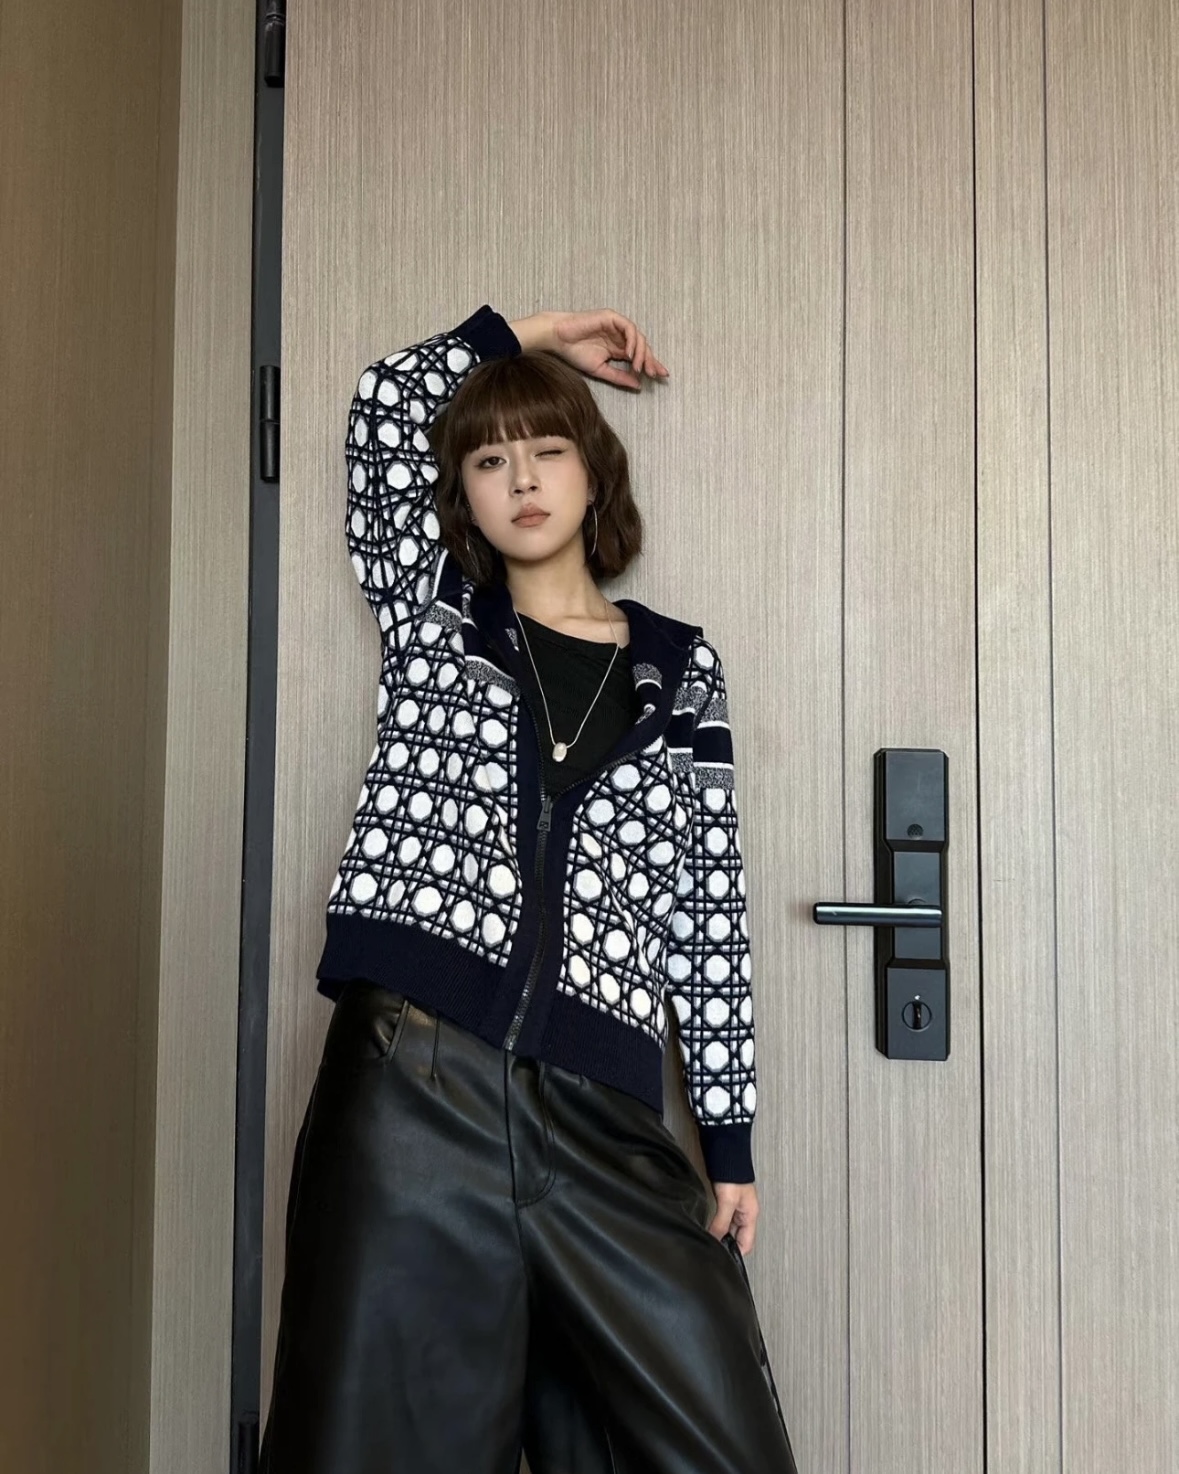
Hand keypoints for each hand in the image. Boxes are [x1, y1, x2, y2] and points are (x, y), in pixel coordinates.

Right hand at [510, 309, 668, 389]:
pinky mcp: (611, 317)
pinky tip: (631, 354)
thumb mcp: (601, 370)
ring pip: (638, 337)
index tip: (660, 377)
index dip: (651, 365)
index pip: (639, 356)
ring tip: (640, 367)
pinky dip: (633, 341)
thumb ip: (619, 377)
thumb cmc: (575, 353)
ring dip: (642, 353)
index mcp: (618, 348)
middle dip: (651, 360)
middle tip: (656, 374)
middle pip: (643, 347)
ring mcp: (616, 326)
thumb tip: (638, 386)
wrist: (559, 339)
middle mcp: (620, 336)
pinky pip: (628, 328)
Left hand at [708, 1181, 758, 1254]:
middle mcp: (745, 1214)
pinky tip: (710, 1229)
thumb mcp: (727, 1202)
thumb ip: (721, 1223)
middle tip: (713, 1252)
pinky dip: (717, 1226)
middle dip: (726, 1246)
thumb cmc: (733, 1175)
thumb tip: (714, 1241)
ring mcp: (736, 1208)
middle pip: (737, 1238)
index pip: (746, 1245)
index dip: (735, 1254)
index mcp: (751, 1216)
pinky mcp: (727, 1202)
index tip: (722, 1260)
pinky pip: (723, 1221)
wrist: (727, 1155)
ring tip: (710, 1242)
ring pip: (729, 1230)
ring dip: (720, 1236)